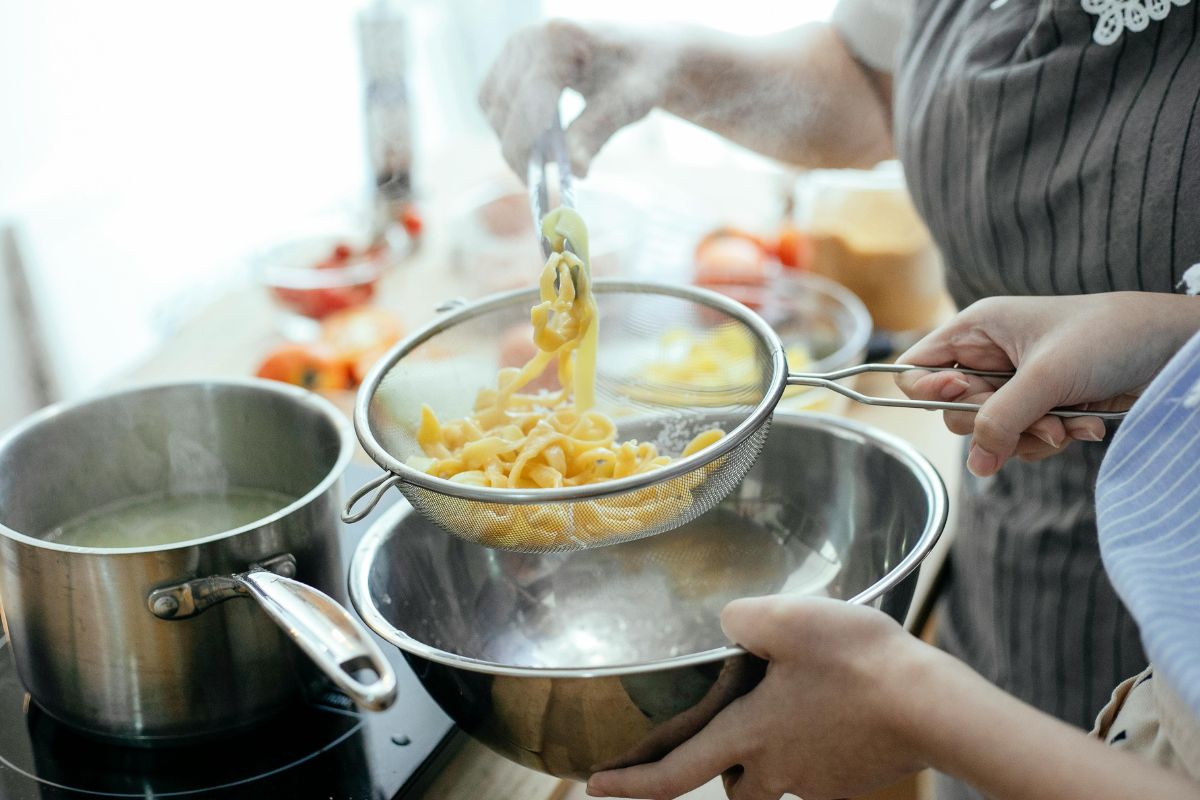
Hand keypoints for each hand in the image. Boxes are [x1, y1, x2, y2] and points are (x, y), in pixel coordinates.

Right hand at [478, 20, 677, 177]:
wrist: (642, 50)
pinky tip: (540, 137)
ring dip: (515, 140)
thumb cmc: (642, 73)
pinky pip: (492, 105)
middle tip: (551, 174)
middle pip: (503, 110)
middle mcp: (528, 38)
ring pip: (493, 111)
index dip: (527, 150)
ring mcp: (513, 47)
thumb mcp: (629, 102)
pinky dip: (510, 127)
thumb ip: (596, 133)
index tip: (537, 185)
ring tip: (553, 154)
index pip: (527, 104)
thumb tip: (574, 172)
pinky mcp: (508, 61)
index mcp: (559, 40)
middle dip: (523, 150)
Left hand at [586, 596, 933, 799]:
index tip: (595, 788)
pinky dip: (816, 747)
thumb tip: (728, 627)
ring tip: (792, 707)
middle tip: (732, 727)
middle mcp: (777, 768)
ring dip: (771, 757)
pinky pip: (819, 769)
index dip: (632, 785)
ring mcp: (817, 779)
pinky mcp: (852, 778)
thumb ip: (741, 620)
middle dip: (724, 766)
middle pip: (733, 786)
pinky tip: (835, 709)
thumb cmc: (856, 662)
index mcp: (749, 734)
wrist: (930, 705)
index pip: (675, 772)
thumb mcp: (786, 619)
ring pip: (778, 779)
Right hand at [896, 293, 1199, 476]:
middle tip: (1035, 417)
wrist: (1172, 348)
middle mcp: (990, 357)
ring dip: (1031, 436)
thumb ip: (1002, 420)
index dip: (931, 391)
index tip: (964, 397)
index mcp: (978, 330)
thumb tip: (976, 464)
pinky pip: (1022, 440)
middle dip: (997, 423)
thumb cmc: (1110, 336)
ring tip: (1070, 422)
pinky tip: (1085, 423)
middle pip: (955, 410)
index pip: (918, 368)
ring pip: (991, 432)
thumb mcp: (1047, 376)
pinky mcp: (1041, 407)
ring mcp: (1015, 385)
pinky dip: (1051, 438)